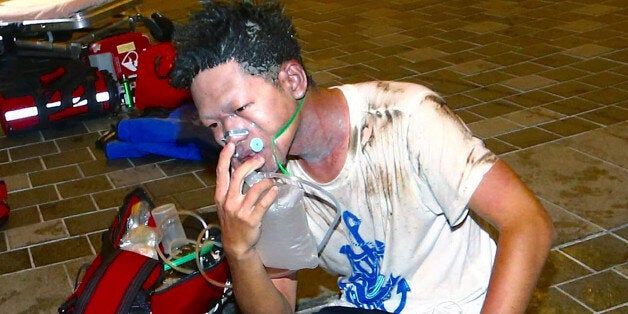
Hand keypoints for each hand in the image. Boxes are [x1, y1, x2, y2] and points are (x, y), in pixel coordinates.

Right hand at [214, 143, 278, 260]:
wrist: (236, 245)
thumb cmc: (232, 221)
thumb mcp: (225, 204)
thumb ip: (230, 188)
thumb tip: (238, 167)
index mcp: (220, 196)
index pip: (221, 173)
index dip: (225, 157)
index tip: (231, 144)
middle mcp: (228, 202)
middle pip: (238, 176)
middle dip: (249, 164)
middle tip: (260, 159)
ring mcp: (240, 211)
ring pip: (253, 189)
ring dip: (265, 181)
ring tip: (272, 178)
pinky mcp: (252, 219)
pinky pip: (263, 204)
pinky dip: (270, 195)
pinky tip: (275, 189)